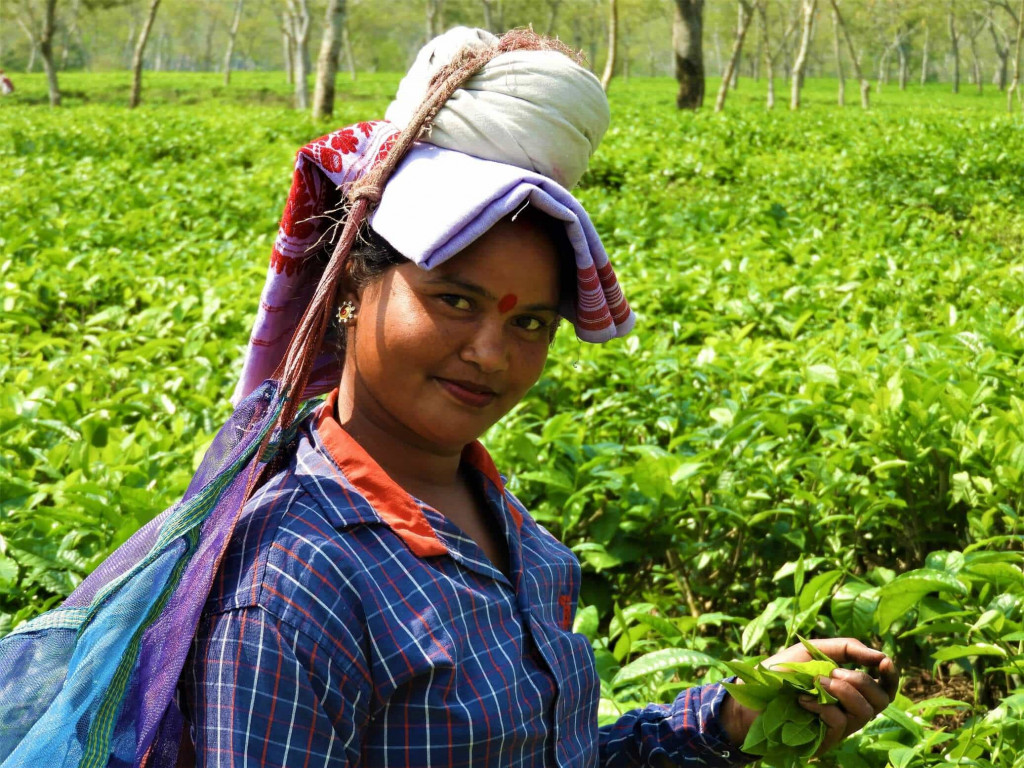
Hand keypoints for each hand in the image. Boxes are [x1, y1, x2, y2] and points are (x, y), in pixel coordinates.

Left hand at [720, 637, 897, 754]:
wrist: (752, 695)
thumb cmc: (781, 672)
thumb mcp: (812, 651)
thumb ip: (846, 648)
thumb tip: (879, 654)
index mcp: (851, 686)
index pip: (885, 686)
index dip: (891, 675)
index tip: (883, 662)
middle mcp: (851, 708)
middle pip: (882, 700)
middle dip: (861, 680)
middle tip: (834, 672)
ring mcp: (841, 726)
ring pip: (865, 712)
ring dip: (841, 691)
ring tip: (816, 682)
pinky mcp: (826, 740)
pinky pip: (840, 723)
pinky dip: (823, 706)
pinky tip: (803, 700)